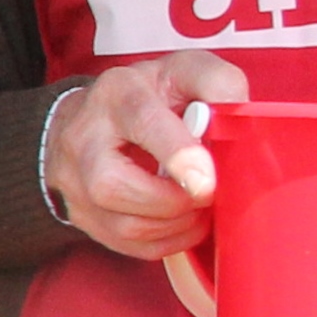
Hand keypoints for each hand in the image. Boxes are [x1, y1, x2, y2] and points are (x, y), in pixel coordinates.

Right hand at [47, 53, 250, 258]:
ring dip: (176, 223)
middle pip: (113, 187)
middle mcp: (85, 138)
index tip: (207, 182)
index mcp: (117, 94)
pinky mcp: (83, 215)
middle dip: (172, 201)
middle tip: (206, 193)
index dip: (176, 155)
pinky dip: (169, 239)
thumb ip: (218, 84)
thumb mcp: (184, 71)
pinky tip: (184, 219)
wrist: (91, 118)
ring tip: (198, 204)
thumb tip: (240, 118)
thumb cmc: (148, 96)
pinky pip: (130, 244)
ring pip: (124, 223)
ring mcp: (76, 182)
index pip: (142, 122)